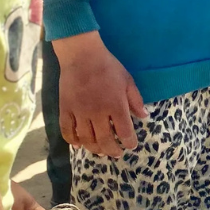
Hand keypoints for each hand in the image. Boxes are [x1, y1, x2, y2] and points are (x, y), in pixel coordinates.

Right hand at [53, 31, 145, 157]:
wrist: (82, 56)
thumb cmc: (108, 67)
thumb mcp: (128, 81)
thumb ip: (136, 100)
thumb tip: (144, 116)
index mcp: (115, 105)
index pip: (124, 131)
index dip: (129, 142)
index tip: (131, 145)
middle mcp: (97, 112)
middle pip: (104, 140)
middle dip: (112, 150)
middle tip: (117, 154)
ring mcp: (79, 112)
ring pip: (86, 139)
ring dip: (94, 149)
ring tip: (101, 151)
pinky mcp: (65, 109)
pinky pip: (67, 130)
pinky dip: (73, 140)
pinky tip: (79, 144)